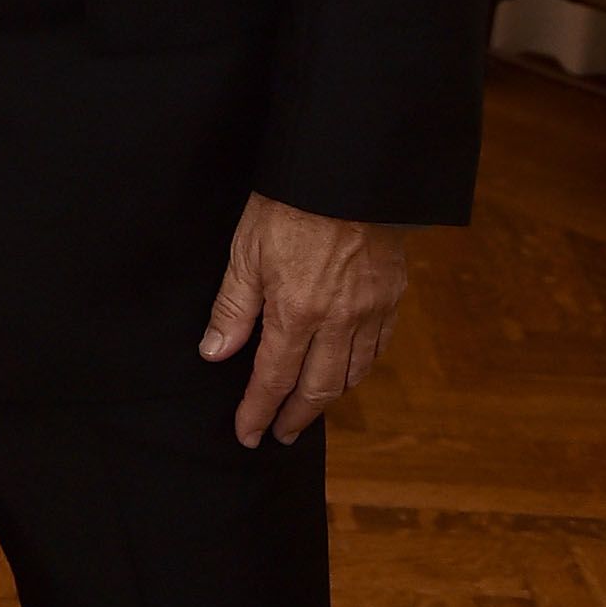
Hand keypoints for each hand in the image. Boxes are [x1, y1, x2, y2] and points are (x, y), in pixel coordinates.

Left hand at [199, 191, 406, 447]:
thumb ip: (233, 308)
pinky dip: (360, 370)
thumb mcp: (246, 250)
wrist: (350, 172)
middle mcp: (338, 322)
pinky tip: (349, 373)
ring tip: (308, 411)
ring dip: (328, 400)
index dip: (258, 411)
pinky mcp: (391, 297)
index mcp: (297, 313)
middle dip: (295, 417)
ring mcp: (370, 311)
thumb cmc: (292, 203)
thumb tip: (214, 353)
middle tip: (279, 434)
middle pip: (317, 389)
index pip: (273, 379)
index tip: (247, 434)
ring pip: (351, 375)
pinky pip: (378, 349)